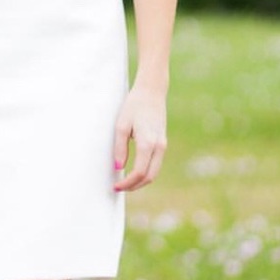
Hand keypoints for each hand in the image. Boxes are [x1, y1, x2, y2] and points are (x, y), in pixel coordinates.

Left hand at [112, 77, 167, 191]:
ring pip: (154, 172)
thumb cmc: (134, 105)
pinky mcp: (162, 142)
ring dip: (141, 180)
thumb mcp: (121, 125)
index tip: (116, 186)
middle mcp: (159, 146)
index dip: (127, 183)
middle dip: (135, 186)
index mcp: (148, 143)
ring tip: (125, 182)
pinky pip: (156, 163)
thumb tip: (118, 168)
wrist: (152, 91)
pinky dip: (146, 172)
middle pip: (150, 177)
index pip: (139, 172)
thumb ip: (119, 148)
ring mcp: (163, 145)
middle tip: (120, 188)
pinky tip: (134, 171)